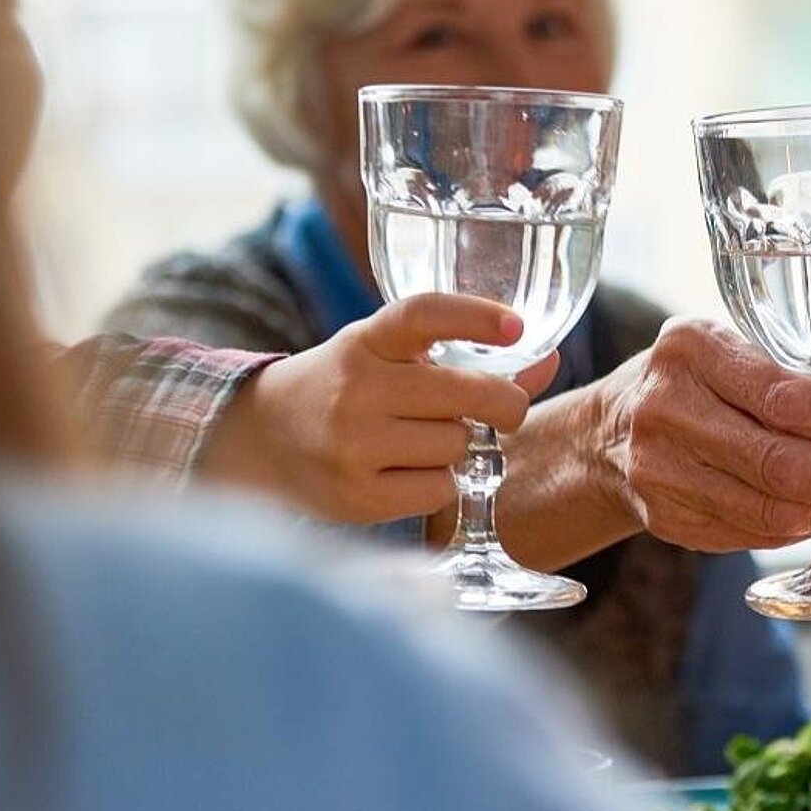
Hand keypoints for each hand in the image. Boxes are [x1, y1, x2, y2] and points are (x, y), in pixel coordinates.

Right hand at [204, 294, 557, 521]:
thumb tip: (549, 360)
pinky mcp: (355, 496)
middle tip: (506, 408)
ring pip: (457, 444)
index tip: (517, 325)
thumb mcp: (391, 358)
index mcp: (365, 341)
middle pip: (466, 392)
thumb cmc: (348, 390)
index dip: (474, 316)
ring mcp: (351, 444)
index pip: (422, 314)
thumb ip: (465, 357)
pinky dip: (440, 483)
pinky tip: (409, 473)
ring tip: (424, 441)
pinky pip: (441, 489)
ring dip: (459, 446)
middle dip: (504, 402)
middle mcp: (355, 388)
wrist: (262, 440)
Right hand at [581, 319, 810, 551]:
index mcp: (692, 349)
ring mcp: (657, 468)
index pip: (788, 399)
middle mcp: (666, 407)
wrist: (602, 434)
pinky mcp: (662, 516)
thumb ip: (807, 388)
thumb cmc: (692, 385)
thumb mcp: (738, 360)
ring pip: (764, 506)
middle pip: (778, 461)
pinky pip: (745, 533)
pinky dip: (793, 529)